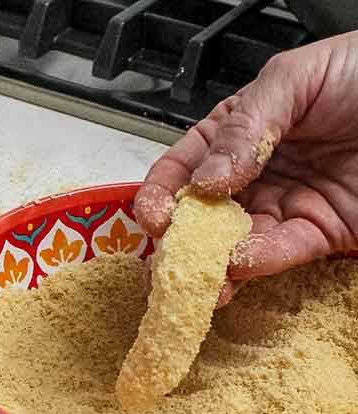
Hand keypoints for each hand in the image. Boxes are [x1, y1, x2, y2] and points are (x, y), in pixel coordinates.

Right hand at [134, 32, 357, 301]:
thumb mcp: (296, 79)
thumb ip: (247, 126)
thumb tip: (206, 180)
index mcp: (241, 131)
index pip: (186, 166)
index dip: (161, 192)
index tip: (149, 215)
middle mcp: (257, 174)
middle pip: (203, 215)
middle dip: (179, 241)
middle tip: (164, 259)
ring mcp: (285, 207)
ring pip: (235, 244)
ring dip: (211, 265)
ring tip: (195, 279)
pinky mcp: (318, 236)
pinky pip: (278, 254)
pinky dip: (255, 263)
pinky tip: (237, 265)